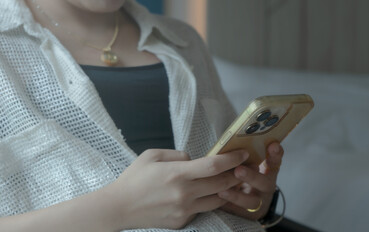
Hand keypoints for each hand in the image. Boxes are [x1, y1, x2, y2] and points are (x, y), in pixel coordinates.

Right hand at [105, 149, 248, 229]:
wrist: (119, 208)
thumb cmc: (134, 178)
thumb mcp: (153, 155)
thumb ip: (179, 155)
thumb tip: (196, 160)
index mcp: (178, 173)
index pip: (214, 166)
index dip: (232, 159)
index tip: (243, 153)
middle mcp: (185, 193)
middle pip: (222, 183)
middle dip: (237, 174)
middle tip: (243, 167)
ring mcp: (185, 210)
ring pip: (218, 200)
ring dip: (226, 189)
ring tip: (229, 180)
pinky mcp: (182, 221)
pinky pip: (202, 209)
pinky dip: (208, 200)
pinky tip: (205, 193)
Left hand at [217, 142, 283, 219]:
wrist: (240, 202)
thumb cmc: (240, 175)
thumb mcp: (246, 164)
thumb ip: (244, 156)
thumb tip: (230, 141)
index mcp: (267, 172)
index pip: (275, 162)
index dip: (275, 154)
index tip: (273, 145)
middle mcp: (265, 187)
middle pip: (264, 183)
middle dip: (251, 176)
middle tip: (238, 170)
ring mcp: (258, 202)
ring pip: (252, 201)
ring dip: (237, 196)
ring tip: (222, 190)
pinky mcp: (247, 214)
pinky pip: (239, 212)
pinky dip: (228, 206)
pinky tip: (218, 200)